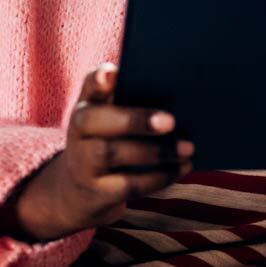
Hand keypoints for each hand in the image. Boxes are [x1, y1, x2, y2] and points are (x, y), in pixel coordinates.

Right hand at [0, 62, 193, 241]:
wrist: (80, 190)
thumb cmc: (108, 141)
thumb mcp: (111, 119)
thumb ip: (132, 98)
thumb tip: (175, 90)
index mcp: (87, 105)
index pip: (89, 86)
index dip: (98, 80)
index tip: (112, 74)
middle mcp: (78, 131)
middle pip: (95, 121)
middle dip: (134, 120)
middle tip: (171, 121)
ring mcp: (83, 163)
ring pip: (113, 153)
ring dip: (155, 151)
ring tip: (187, 148)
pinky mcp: (96, 192)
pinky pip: (128, 185)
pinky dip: (159, 177)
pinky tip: (181, 168)